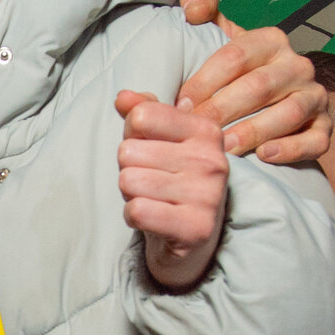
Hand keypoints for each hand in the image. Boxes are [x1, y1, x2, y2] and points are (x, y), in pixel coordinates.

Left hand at [117, 89, 228, 291]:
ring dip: (131, 194)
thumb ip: (143, 112)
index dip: (132, 135)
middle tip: (151, 182)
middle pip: (128, 151)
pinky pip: (137, 210)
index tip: (149, 150)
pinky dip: (133, 216)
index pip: (142, 116)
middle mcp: (212, 160)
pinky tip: (152, 218)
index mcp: (206, 131)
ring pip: (129, 180)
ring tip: (153, 199)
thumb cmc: (172, 180)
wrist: (192, 237)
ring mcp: (207, 196)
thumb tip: (123, 98)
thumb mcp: (161, 140)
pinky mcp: (196, 228)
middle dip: (129, 169)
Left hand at [173, 0, 329, 164]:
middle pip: (259, 86)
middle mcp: (298, 65)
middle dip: (223, 109)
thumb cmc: (234, 73)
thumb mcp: (217, 36)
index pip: (235, 56)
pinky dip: (291, 149)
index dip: (205, 80)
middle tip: (196, 130)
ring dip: (254, 131)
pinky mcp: (324, 127)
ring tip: (226, 147)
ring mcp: (315, 97)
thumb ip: (201, 9)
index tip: (181, 102)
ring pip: (289, 113)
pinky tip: (264, 156)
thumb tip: (193, 6)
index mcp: (271, 40)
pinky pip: (315, 140)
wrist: (269, 105)